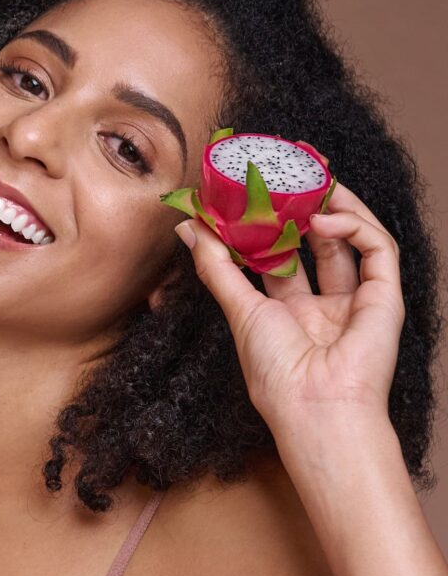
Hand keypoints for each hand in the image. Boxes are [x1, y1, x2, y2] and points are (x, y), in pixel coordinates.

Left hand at [180, 181, 404, 436]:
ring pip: (352, 238)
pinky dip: (355, 227)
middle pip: (316, 241)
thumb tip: (188, 227)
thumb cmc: (275, 372)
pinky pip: (379, 250)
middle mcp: (324, 303)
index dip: (269, 222)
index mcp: (288, 311)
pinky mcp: (387, 297)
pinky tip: (326, 218)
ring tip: (310, 178)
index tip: (253, 190)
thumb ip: (217, 266)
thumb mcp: (239, 309)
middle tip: (288, 168)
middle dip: (305, 204)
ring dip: (333, 205)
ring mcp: (357, 300)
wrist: (315, 407)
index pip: (279, 254)